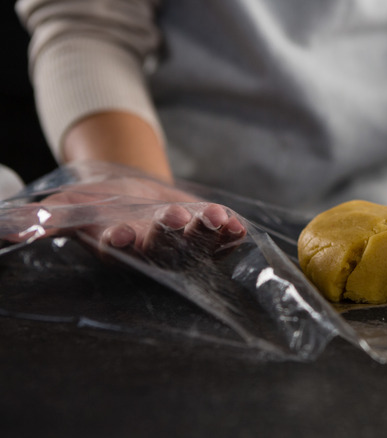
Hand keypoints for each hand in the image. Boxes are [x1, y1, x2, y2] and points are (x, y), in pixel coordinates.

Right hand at [3, 173, 246, 262]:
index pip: (120, 250)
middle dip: (170, 234)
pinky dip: (230, 230)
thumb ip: (44, 221)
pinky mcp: (208, 232)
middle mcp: (153, 250)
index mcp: (118, 247)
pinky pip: (222, 236)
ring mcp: (184, 243)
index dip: (122, 242)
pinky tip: (237, 224)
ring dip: (205, 230)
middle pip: (164, 247)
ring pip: (197, 242)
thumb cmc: (97, 206)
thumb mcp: (68, 208)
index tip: (120, 234)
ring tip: (213, 216)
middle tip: (172, 220)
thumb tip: (10, 233)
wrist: (133, 193)